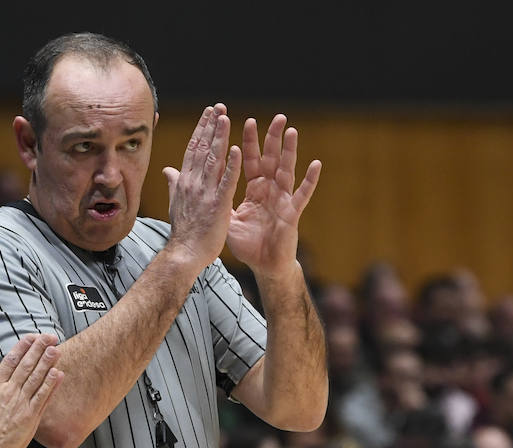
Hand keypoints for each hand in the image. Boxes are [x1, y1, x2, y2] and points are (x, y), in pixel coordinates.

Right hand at [0, 333, 63, 447]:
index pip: (10, 361)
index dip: (22, 347)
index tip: (31, 337)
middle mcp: (9, 392)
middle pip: (27, 366)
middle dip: (39, 349)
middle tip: (49, 337)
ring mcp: (22, 404)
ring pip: (37, 378)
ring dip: (48, 362)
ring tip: (56, 349)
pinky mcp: (31, 417)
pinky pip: (43, 397)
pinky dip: (52, 385)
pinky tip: (59, 373)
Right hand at [162, 104, 241, 273]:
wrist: (184, 253)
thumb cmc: (183, 231)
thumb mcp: (175, 203)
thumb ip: (174, 183)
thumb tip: (167, 169)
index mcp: (184, 182)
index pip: (193, 150)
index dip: (201, 130)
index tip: (208, 113)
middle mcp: (193, 183)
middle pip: (202, 149)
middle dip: (210, 126)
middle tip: (218, 107)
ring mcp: (204, 193)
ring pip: (213, 160)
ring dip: (219, 137)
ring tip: (225, 118)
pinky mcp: (217, 205)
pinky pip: (226, 182)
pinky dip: (231, 165)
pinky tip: (237, 149)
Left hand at [227, 115, 321, 277]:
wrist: (264, 265)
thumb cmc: (248, 244)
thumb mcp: (228, 220)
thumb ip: (218, 202)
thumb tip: (197, 191)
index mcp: (254, 190)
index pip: (251, 161)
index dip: (250, 143)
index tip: (247, 121)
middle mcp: (270, 191)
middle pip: (271, 159)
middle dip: (272, 139)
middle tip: (276, 117)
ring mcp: (283, 200)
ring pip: (287, 170)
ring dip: (289, 151)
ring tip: (291, 131)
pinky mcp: (292, 212)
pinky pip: (302, 194)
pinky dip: (309, 180)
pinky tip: (315, 164)